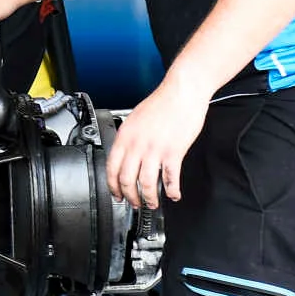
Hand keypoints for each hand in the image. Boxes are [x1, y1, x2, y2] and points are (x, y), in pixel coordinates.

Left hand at [106, 79, 210, 207]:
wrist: (182, 92)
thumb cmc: (161, 103)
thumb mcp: (135, 118)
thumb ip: (129, 138)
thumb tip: (126, 154)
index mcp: (125, 136)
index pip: (112, 167)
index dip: (113, 186)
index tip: (116, 194)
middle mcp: (137, 144)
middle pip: (127, 179)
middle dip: (129, 196)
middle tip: (133, 203)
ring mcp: (155, 149)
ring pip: (147, 183)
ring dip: (149, 198)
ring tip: (152, 203)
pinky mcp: (174, 152)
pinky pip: (170, 178)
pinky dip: (172, 191)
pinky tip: (173, 195)